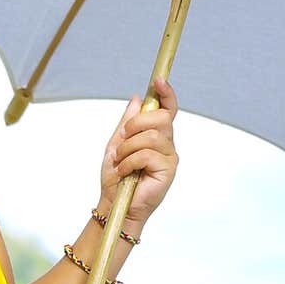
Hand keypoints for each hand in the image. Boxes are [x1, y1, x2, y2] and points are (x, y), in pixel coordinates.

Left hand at [98, 75, 179, 225]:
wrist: (114, 203)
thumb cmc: (117, 178)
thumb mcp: (117, 143)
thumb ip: (128, 122)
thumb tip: (138, 98)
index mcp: (157, 136)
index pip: (168, 109)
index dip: (166, 93)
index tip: (158, 80)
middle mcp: (167, 145)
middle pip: (161, 118)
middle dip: (136, 125)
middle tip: (122, 139)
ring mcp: (169, 157)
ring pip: (151, 136)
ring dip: (127, 148)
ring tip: (120, 162)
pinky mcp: (168, 171)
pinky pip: (146, 154)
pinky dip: (128, 162)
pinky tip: (125, 172)